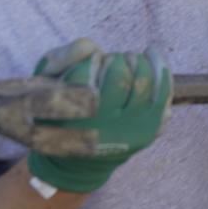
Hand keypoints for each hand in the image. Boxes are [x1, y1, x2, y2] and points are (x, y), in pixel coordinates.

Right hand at [27, 38, 172, 192]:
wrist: (82, 161)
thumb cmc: (64, 110)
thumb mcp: (44, 83)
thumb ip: (61, 58)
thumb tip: (92, 47)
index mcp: (69, 118)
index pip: (84, 75)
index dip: (91, 61)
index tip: (92, 62)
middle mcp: (100, 129)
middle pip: (119, 76)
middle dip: (116, 60)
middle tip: (111, 62)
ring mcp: (128, 130)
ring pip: (142, 80)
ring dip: (137, 61)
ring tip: (129, 60)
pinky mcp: (149, 129)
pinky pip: (163, 91)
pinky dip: (159, 65)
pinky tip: (150, 52)